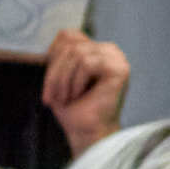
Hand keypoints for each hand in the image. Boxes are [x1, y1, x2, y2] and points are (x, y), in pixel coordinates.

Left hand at [42, 29, 129, 153]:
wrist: (87, 133)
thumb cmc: (74, 109)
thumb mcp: (60, 76)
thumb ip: (60, 54)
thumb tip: (52, 39)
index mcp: (97, 49)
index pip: (68, 35)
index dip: (53, 55)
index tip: (49, 82)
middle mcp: (109, 50)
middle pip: (70, 44)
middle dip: (55, 72)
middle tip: (52, 97)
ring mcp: (117, 58)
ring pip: (77, 53)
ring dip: (64, 79)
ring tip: (65, 98)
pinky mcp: (120, 69)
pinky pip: (88, 63)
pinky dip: (76, 81)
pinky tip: (78, 95)